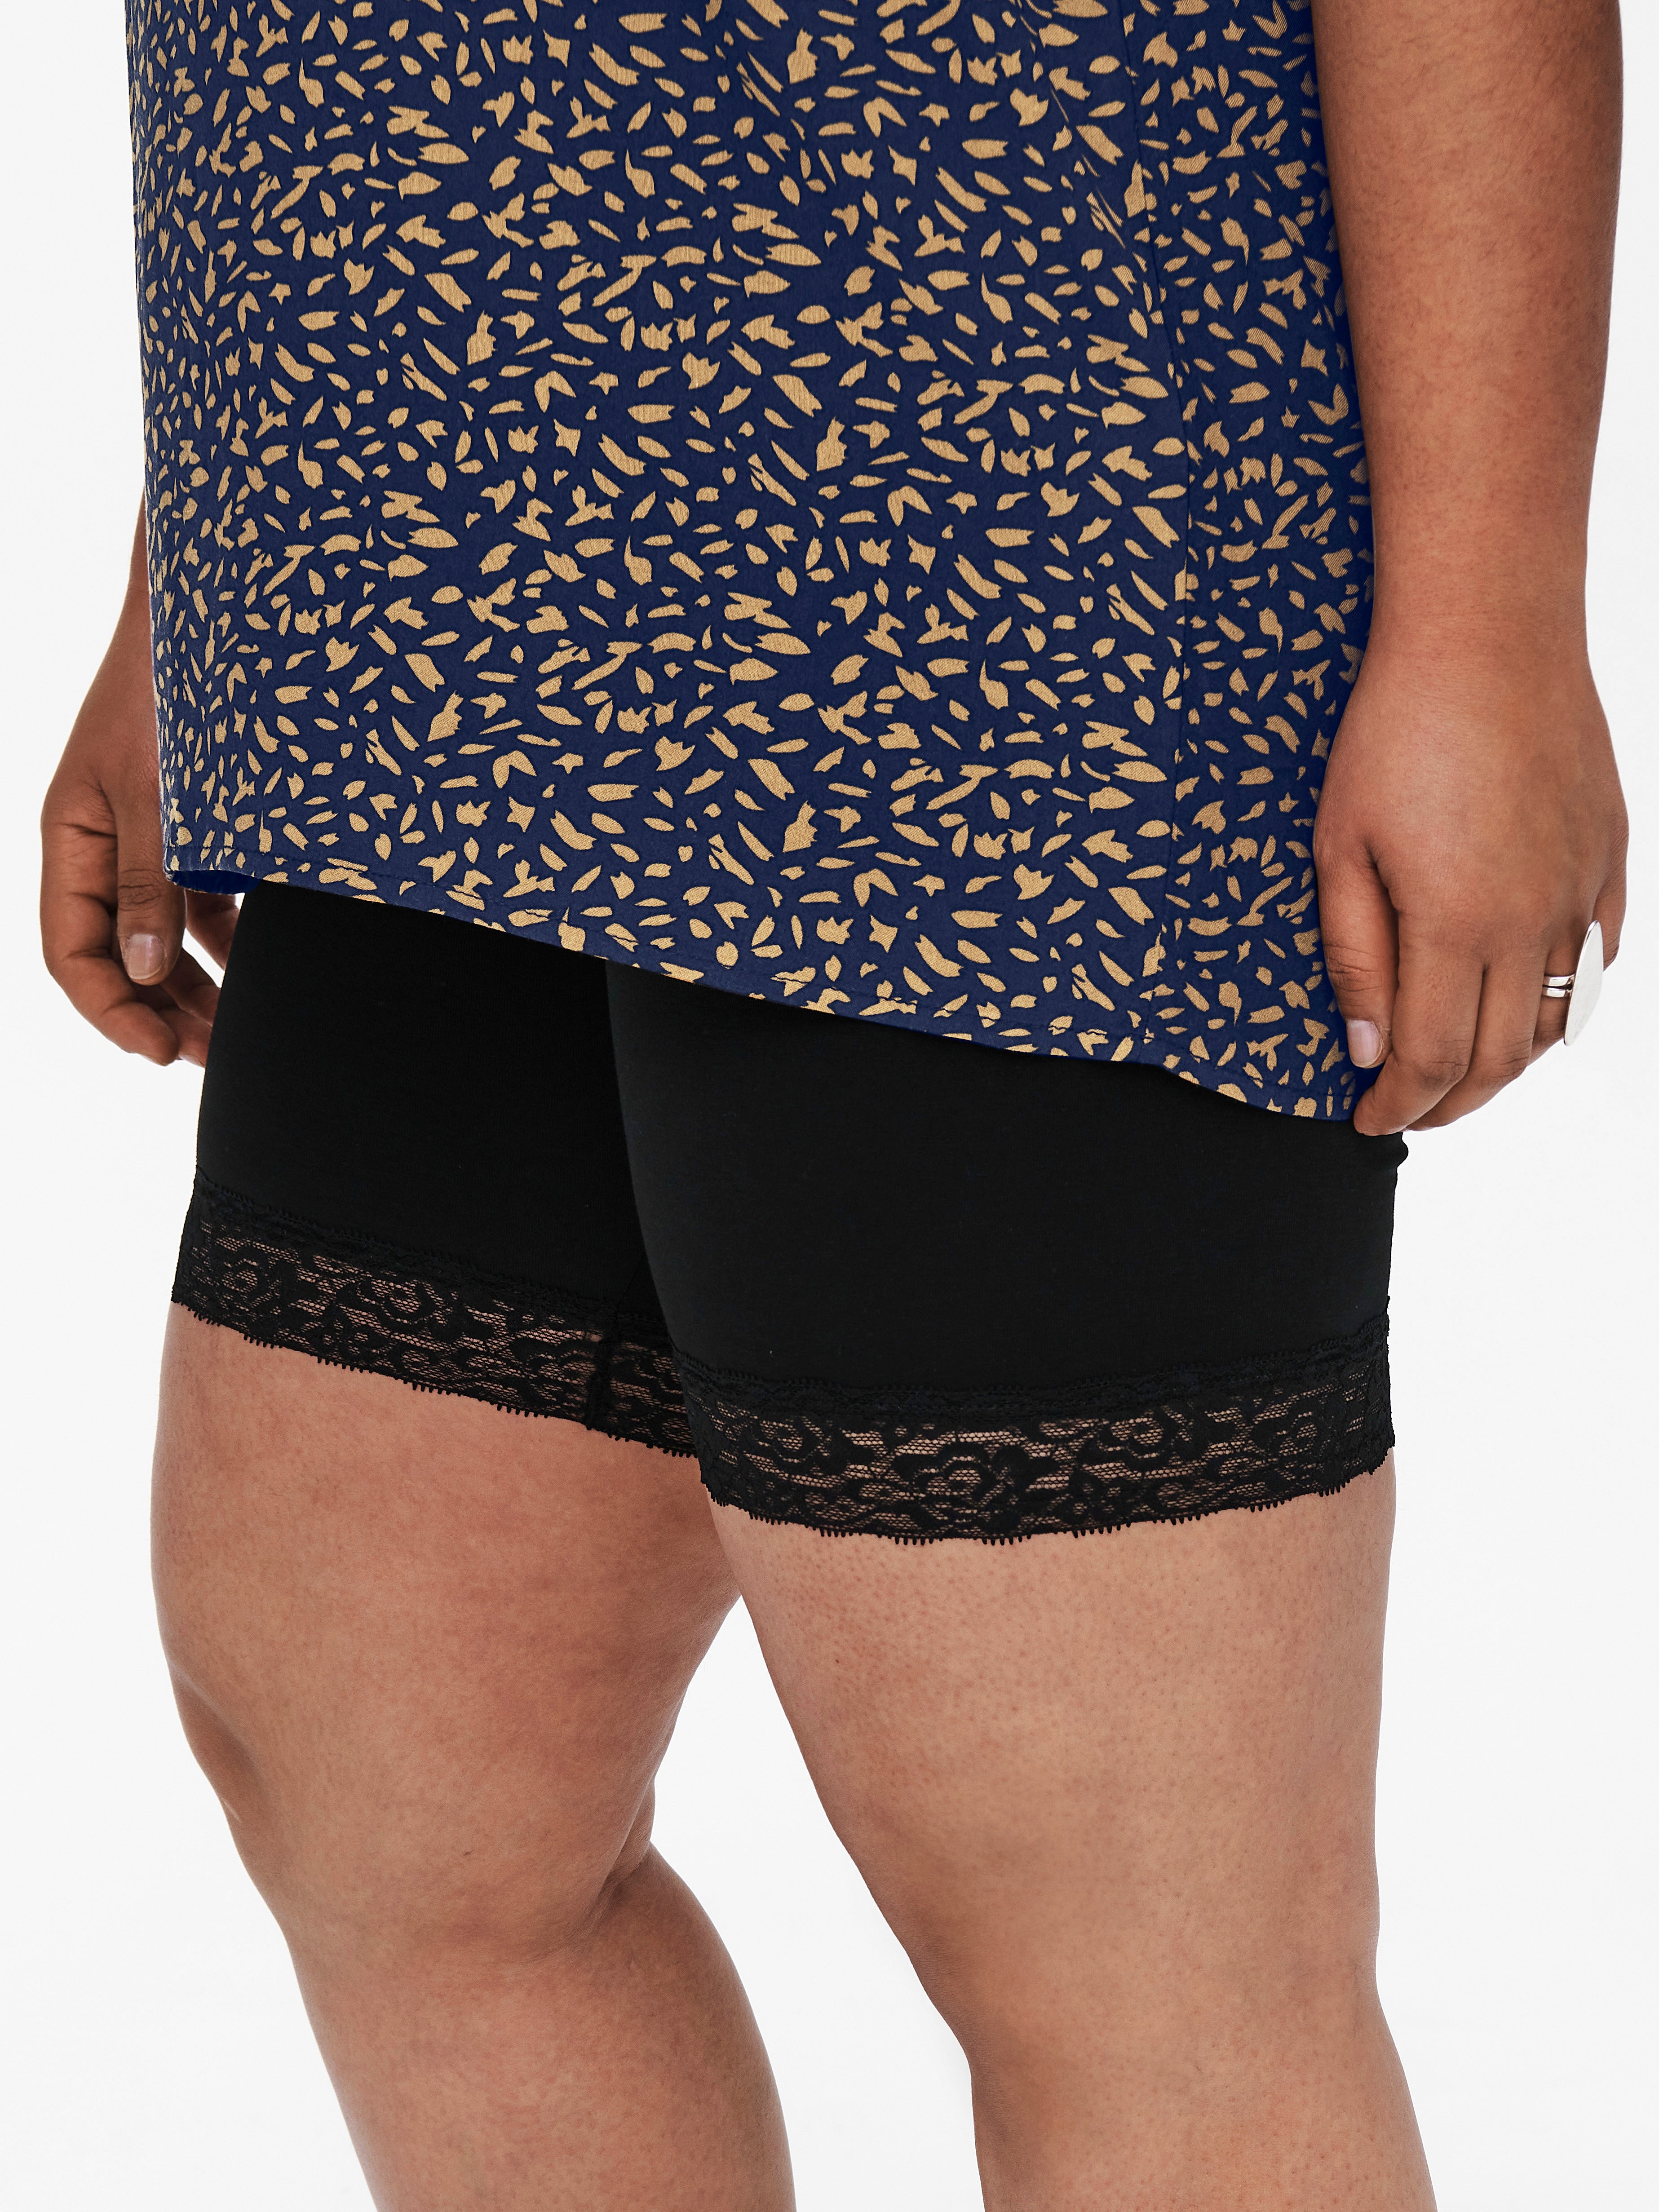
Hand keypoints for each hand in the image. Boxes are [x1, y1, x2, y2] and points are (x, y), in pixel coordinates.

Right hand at [40, 510, 237, 1066]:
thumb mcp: (157, 792)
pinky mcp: (199, 830)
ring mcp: (153, 839)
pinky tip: (266, 970)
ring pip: (167, 938)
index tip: (160, 1052)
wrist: (223, 612)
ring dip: (199, 987)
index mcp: (73, 837)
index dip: (111, 1011)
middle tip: (213, 1058)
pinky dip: (232, 941)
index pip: (72, 951)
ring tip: (240, 1032)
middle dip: (162, 1012)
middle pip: (123, 956)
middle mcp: (107, 845)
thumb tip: (144, 972)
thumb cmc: (173, 688)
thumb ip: (149, 882)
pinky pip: (206, 904)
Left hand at [1313, 630, 1626, 1135]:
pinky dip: (1563, 1003)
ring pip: (1556, 1019)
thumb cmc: (1395, 732)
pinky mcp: (1608, 857)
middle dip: (1449, 1101)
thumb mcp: (1340, 849)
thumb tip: (1363, 1050)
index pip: (1433, 1059)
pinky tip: (1527, 1005)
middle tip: (1408, 1109)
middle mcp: (1532, 920)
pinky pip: (1596, 961)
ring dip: (1507, 1062)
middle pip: (1500, 1056)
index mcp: (1458, 924)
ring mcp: (1580, 890)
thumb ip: (1356, 957)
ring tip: (1459, 1070)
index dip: (1399, 1104)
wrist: (1488, 635)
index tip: (1368, 1118)